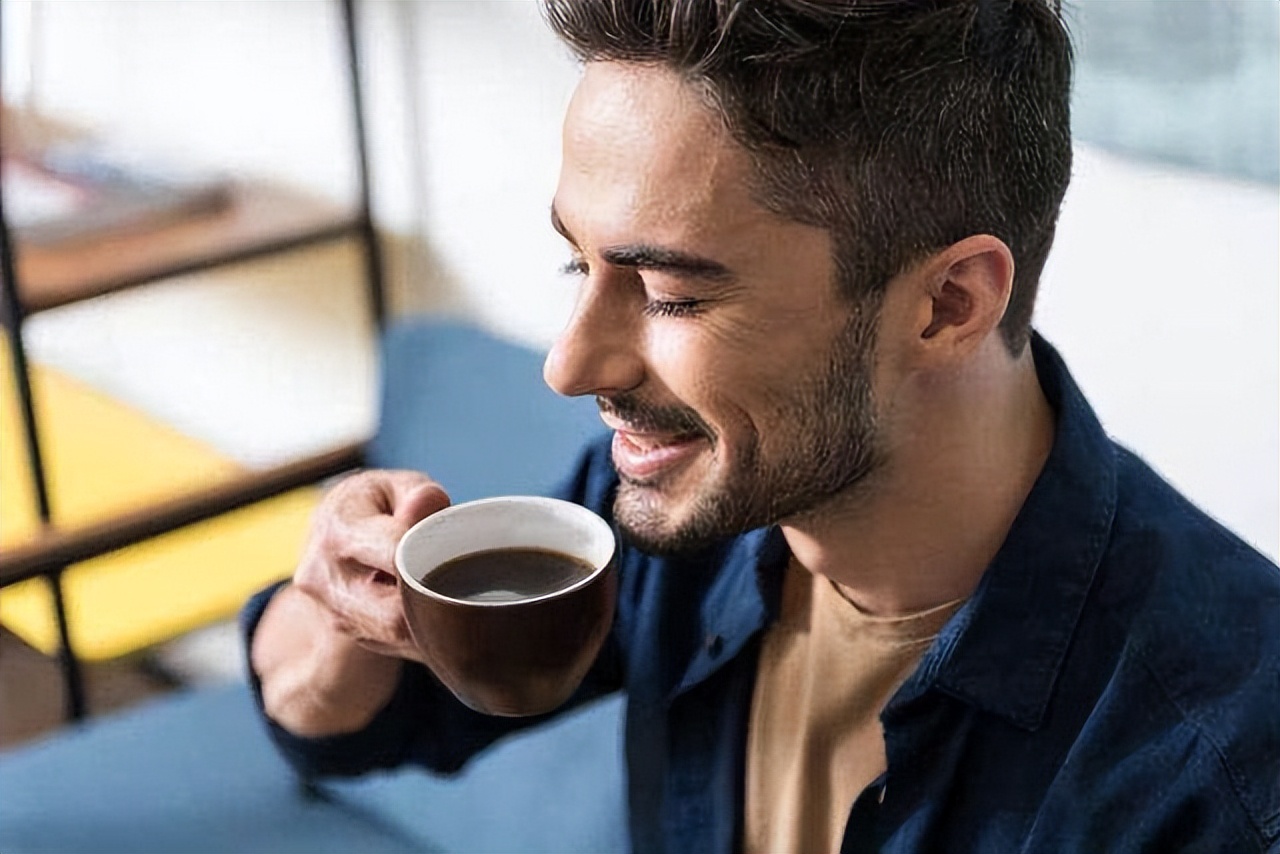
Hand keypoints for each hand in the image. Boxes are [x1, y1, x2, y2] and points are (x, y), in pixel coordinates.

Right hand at [251, 469, 448, 735]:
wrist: (331, 538)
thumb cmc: (377, 506)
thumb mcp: (397, 486)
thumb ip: (418, 494)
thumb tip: (430, 503)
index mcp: (338, 531)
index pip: (393, 555)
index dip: (432, 556)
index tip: (457, 551)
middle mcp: (325, 578)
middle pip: (394, 615)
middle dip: (434, 601)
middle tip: (460, 579)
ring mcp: (334, 614)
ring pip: (399, 637)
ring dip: (431, 621)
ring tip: (448, 591)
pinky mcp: (349, 635)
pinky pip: (398, 647)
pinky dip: (423, 633)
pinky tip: (433, 610)